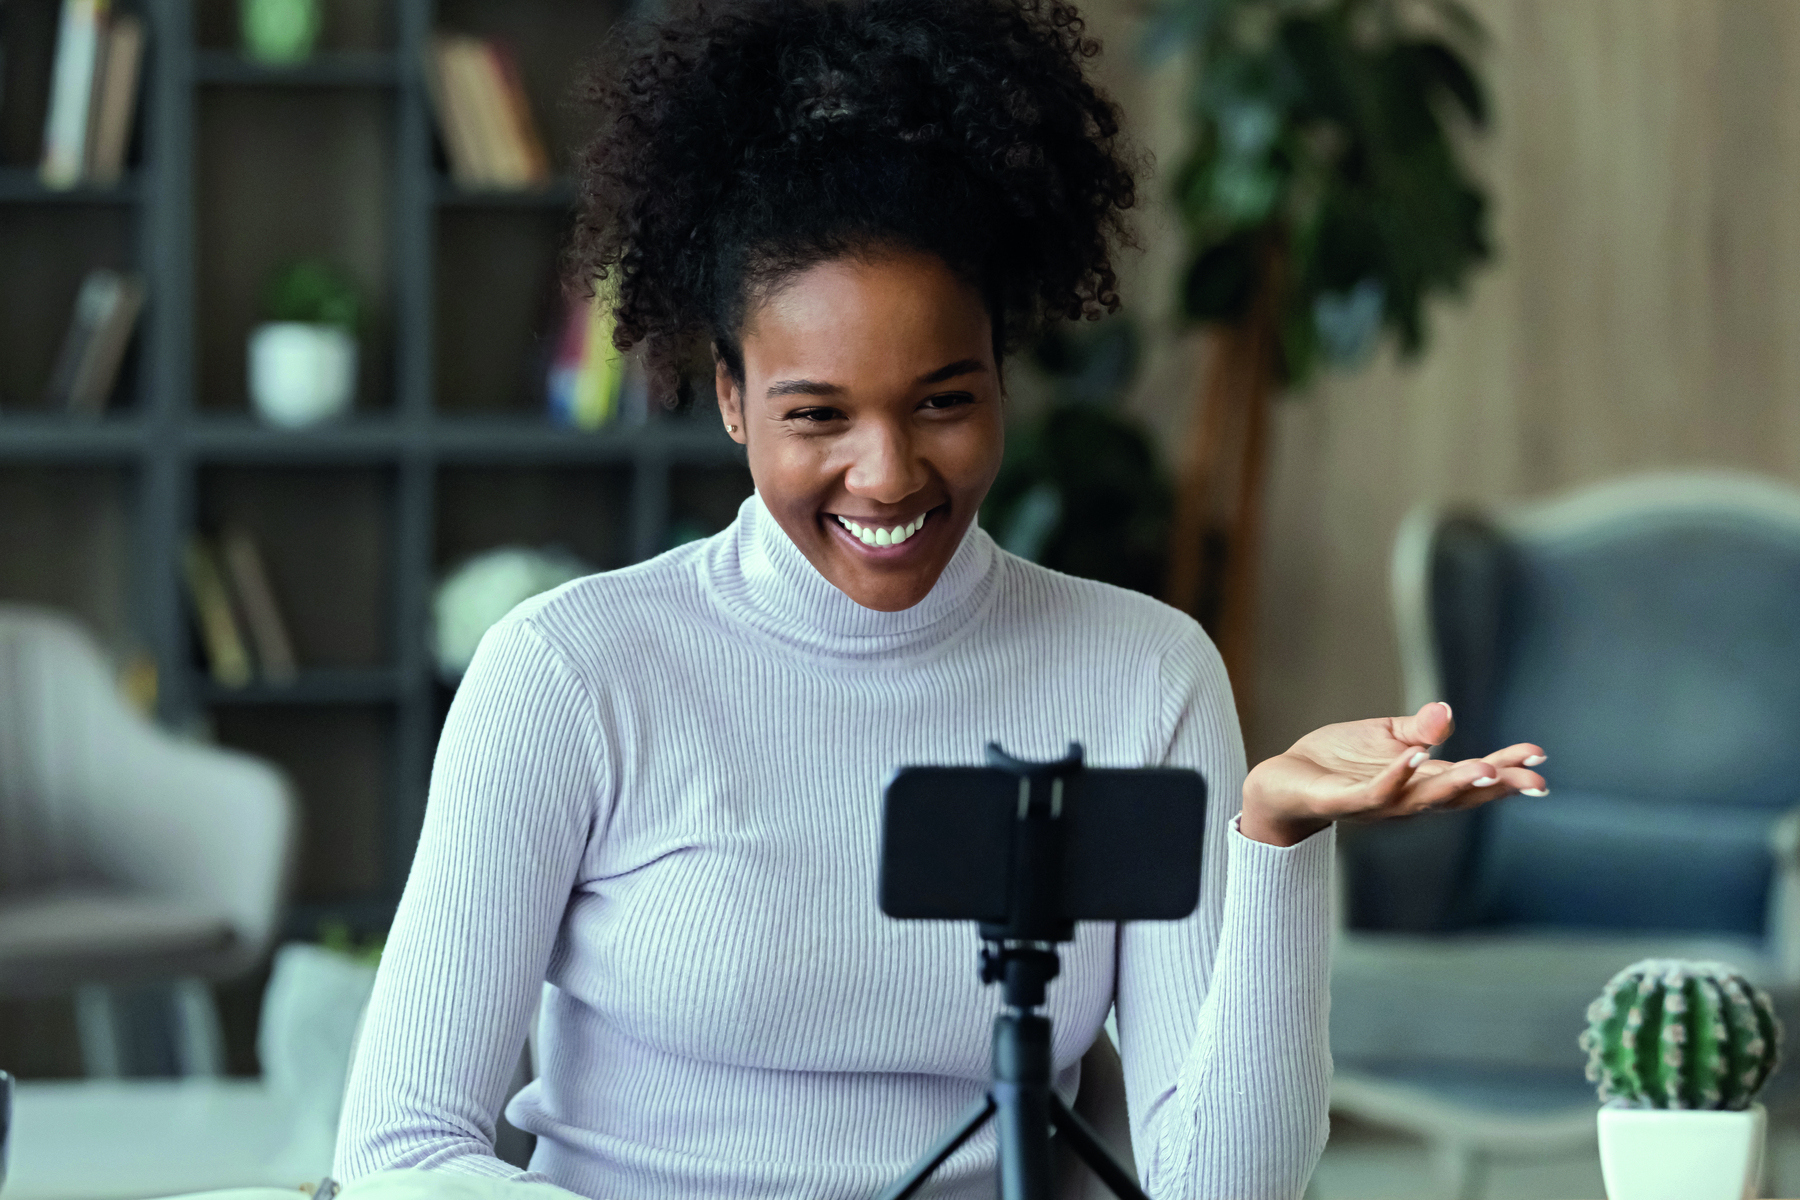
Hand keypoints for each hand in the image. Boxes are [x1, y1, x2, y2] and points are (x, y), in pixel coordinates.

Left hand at [1239, 702, 1546, 846]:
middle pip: (1459, 794)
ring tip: (1488, 769)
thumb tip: (1449, 712)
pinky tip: (1416, 758)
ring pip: (1424, 798)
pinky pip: (1375, 792)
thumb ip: (1420, 729)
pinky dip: (1397, 777)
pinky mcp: (1345, 800)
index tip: (1540, 755)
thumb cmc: (1337, 762)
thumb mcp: (1386, 737)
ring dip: (1456, 785)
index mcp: (1421, 782)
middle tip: (1535, 778)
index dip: (1506, 768)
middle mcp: (1407, 799)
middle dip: (1497, 785)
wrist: (1282, 783)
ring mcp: (1378, 803)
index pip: (1471, 776)